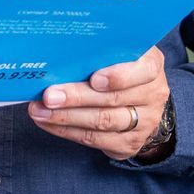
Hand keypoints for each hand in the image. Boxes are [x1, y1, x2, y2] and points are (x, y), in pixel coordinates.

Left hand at [26, 46, 169, 160]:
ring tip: (39, 111)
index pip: (143, 70)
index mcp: (151, 66)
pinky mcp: (130, 143)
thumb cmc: (120, 66)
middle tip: (49, 96)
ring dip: (66, 117)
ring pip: (103, 122)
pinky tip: (48, 123)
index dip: (118, 76)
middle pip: (114, 99)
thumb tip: (61, 50)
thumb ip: (100, 50)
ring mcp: (145, 122)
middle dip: (77, 98)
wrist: (142, 102)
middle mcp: (153, 95)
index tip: (94, 79)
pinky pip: (96, 140)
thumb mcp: (119, 52)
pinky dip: (67, 131)